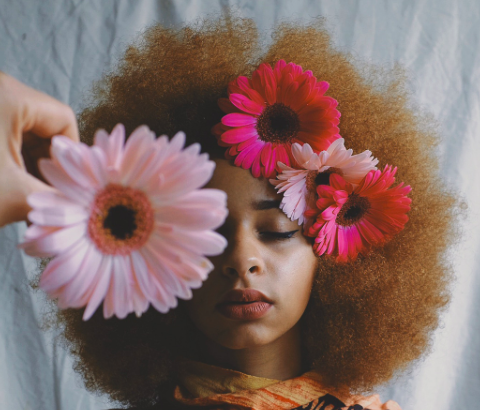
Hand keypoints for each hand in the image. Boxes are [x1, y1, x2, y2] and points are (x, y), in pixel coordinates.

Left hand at [0, 72, 78, 227]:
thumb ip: (58, 201)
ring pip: (21, 131)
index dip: (70, 156)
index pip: (64, 120)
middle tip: (37, 193)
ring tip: (13, 190)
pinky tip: (0, 181)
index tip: (61, 186)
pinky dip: (5, 159)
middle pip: (43, 125)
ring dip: (24, 163)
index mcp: (9, 96)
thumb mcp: (13, 197)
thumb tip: (90, 209)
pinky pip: (1, 133)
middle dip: (45, 162)